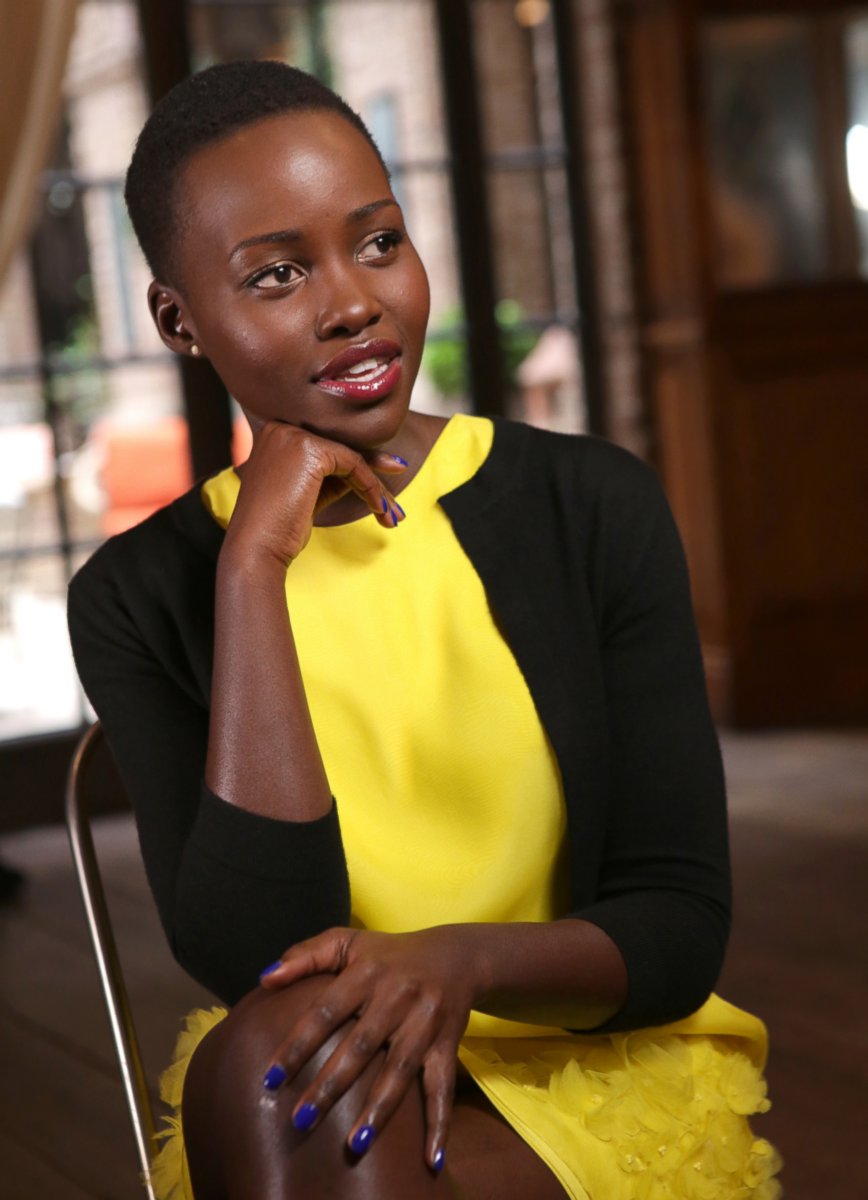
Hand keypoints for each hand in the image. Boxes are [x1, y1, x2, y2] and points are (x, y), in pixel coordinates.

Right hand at [224, 421, 407, 568]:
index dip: (360, 464)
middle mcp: (281, 427)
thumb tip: (366, 470)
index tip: (385, 483)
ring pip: (350, 457)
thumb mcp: (308, 495)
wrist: (256, 549)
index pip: (328, 445)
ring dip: (376, 487)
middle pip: (341, 448)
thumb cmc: (278, 529)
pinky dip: (371, 488)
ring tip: (392, 514)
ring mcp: (293, 436)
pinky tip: (379, 509)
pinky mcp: (309, 450)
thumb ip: (331, 477)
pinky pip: (353, 465)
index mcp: (276, 434)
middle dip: (375, 471)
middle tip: (396, 498)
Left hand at [258, 926, 478, 1166]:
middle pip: (360, 1045)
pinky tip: (431, 1160)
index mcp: (367, 972)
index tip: (271, 1079)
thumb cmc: (389, 954)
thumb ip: (306, 956)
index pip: (326, 1010)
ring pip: (400, 1068)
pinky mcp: (448, 1044)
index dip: (298, 1044)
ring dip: (379, 1108)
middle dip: (331, 1084)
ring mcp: (425, 1021)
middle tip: (301, 1120)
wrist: (456, 956)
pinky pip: (443, 1086)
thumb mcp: (348, 943)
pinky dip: (440, 1124)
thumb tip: (265, 979)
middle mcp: (398, 995)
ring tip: (355, 1144)